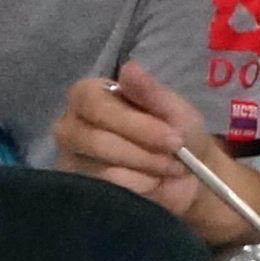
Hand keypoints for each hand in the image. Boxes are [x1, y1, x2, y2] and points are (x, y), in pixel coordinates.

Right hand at [56, 59, 211, 217]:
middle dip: (143, 151)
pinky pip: (109, 192)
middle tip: (175, 155)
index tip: (173, 137)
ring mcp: (71, 161)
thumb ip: (149, 91)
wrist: (189, 176)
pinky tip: (151, 182)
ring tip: (166, 167)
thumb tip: (129, 68)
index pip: (95, 106)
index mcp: (86, 95)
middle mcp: (70, 126)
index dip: (135, 124)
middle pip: (96, 141)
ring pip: (104, 170)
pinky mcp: (81, 192)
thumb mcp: (171, 108)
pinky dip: (139, 188)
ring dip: (145, 170)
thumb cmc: (176, 132)